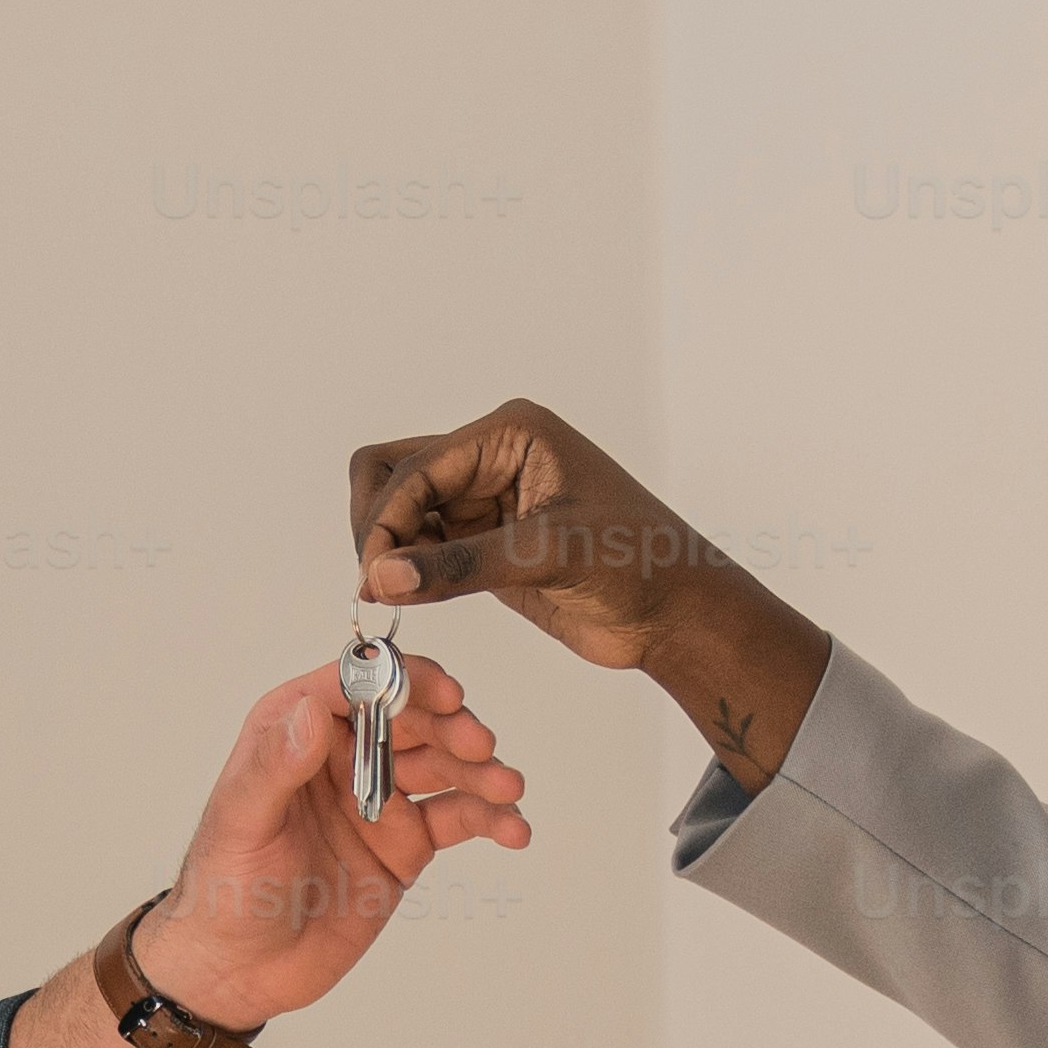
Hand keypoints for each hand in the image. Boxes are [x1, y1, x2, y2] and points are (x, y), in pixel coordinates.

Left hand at [125, 646, 527, 1029]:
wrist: (241, 969)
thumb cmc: (224, 890)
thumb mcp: (240, 824)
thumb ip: (274, 768)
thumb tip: (310, 713)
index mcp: (294, 731)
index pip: (354, 685)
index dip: (401, 682)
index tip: (442, 695)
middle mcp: (342, 754)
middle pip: (412, 719)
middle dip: (452, 727)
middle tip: (479, 747)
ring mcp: (379, 798)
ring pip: (444, 766)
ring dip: (482, 772)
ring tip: (508, 789)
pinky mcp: (406, 844)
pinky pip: (457, 818)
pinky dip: (490, 819)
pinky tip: (513, 829)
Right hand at [345, 396, 831, 783]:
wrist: (675, 612)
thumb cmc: (640, 562)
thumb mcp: (549, 555)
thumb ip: (461, 565)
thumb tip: (382, 575)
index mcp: (511, 435)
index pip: (419, 466)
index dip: (387, 518)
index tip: (373, 573)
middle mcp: (491, 459)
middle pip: (394, 474)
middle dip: (378, 523)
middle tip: (375, 580)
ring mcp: (485, 503)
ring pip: (403, 513)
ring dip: (389, 551)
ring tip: (393, 596)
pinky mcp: (484, 546)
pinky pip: (424, 550)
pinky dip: (408, 573)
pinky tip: (409, 599)